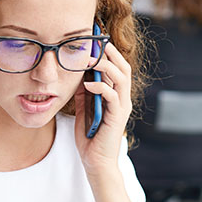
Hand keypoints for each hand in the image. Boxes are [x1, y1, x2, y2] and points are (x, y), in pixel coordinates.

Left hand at [73, 40, 132, 174]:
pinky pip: (112, 95)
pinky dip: (100, 86)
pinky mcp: (117, 117)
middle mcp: (122, 99)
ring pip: (121, 77)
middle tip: (95, 40)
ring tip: (91, 57)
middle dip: (110, 52)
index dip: (107, 53)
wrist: (96, 162)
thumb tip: (78, 75)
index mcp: (116, 96)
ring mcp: (122, 107)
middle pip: (123, 67)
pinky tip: (87, 82)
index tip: (94, 39)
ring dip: (106, 65)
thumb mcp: (84, 109)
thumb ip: (84, 93)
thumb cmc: (91, 138)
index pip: (116, 68)